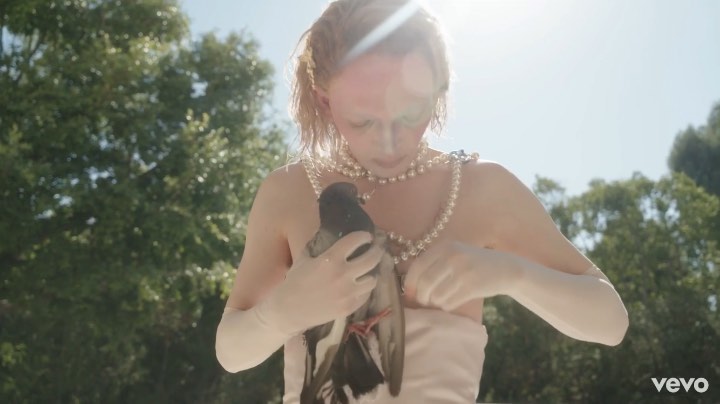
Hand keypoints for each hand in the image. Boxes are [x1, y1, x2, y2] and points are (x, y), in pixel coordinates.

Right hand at [259, 231, 383, 333]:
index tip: (366, 236)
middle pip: (371, 259)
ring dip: (373, 272)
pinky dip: (365, 288)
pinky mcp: (349, 307)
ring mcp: (348, 293)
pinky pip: (365, 295)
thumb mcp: (304, 258)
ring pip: (373, 279)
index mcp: (330, 260)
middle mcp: (343, 275)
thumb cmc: (294, 282)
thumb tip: (328, 234)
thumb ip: (318, 246)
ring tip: (371, 269)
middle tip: (377, 249)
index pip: (355, 241)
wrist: (288, 310)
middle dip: (377, 251)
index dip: (364, 236)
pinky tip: (362, 284)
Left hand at [403, 240, 516, 311]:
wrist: (506, 269)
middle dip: (421, 297)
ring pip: (436, 295)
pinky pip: (449, 303)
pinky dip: (447, 306)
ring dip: (435, 303)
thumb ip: (434, 264)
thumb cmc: (474, 264)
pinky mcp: (472, 286)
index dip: (410, 283)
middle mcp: (452, 256)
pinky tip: (452, 302)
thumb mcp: (454, 254)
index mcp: (445, 246)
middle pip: (425, 283)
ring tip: (441, 300)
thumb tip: (408, 289)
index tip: (409, 294)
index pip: (418, 266)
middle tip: (424, 302)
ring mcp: (463, 271)